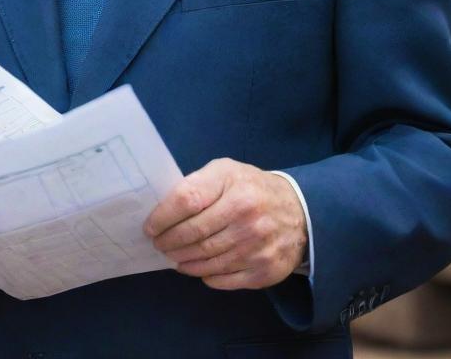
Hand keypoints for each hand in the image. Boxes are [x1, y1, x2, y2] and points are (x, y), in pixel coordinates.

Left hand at [144, 159, 306, 289]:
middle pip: (193, 234)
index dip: (162, 216)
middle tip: (159, 244)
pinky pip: (223, 279)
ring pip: (206, 260)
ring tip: (173, 256)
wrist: (300, 212)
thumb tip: (164, 210)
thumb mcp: (226, 171)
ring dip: (183, 261)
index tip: (149, 227)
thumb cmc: (251, 187)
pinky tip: (197, 268)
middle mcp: (246, 214)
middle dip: (168, 242)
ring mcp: (256, 245)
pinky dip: (205, 275)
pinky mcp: (264, 270)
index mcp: (233, 184)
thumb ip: (198, 184)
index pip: (186, 201)